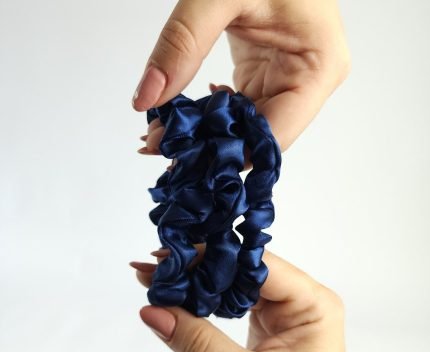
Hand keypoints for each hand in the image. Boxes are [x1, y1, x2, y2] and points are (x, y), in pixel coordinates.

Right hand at [130, 246, 355, 351]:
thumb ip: (197, 342)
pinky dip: (204, 301)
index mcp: (313, 303)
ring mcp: (283, 314)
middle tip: (157, 267)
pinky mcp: (267, 328)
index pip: (257, 264)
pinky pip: (232, 304)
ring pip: (234, 285)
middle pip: (243, 270)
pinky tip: (179, 297)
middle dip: (198, 267)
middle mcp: (300, 301)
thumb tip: (153, 310)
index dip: (212, 256)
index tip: (171, 257)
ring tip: (160, 279)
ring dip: (197, 282)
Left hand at [132, 0, 350, 152]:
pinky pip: (238, 111)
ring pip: (245, 130)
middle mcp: (308, 85)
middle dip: (210, 146)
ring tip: (164, 134)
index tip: (179, 156)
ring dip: (205, 135)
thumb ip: (181, 44)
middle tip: (162, 146)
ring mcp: (289, 82)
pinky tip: (183, 115)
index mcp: (318, 71)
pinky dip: (209, 116)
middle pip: (257, 139)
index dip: (227, 154)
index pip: (273, 137)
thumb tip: (146, 99)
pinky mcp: (268, 78)